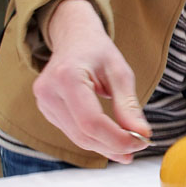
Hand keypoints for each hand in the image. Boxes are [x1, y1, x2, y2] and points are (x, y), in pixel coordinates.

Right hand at [32, 0, 151, 162]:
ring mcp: (43, 102)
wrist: (74, 38)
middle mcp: (48, 91)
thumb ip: (129, 106)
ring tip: (128, 148)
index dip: (117, 139)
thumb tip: (142, 135)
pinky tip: (111, 140)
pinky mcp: (46, 110)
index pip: (91, 122)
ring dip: (105, 147)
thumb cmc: (98, 52)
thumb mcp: (120, 73)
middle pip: (83, 134)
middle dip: (113, 146)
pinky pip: (73, 133)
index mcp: (67, 76)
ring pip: (77, 138)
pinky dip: (94, 140)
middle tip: (138, 147)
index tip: (141, 142)